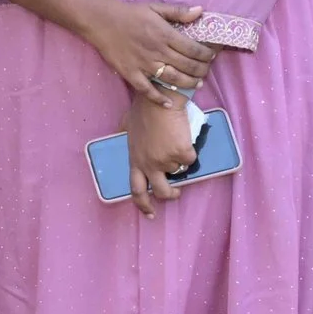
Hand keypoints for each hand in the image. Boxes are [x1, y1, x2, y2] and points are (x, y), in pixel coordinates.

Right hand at [81, 0, 215, 106]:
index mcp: (165, 35)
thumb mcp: (155, 7)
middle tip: (206, 71)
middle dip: (201, 70)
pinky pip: (147, 90)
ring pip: (173, 79)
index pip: (193, 49)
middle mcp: (157, 51)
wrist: (102, 21)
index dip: (206, 55)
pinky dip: (159, 98)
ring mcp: (144, 64)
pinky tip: (169, 104)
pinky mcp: (131, 73)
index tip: (212, 56)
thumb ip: (178, 12)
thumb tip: (200, 11)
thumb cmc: (130, 14)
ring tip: (197, 84)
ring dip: (188, 84)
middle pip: (187, 66)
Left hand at [124, 91, 197, 217]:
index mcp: (135, 160)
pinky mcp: (181, 153)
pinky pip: (190, 158)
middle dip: (170, 195)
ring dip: (180, 159)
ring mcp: (165, 160)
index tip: (150, 214)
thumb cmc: (143, 109)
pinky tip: (183, 136)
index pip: (136, 190)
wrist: (159, 99)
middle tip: (176, 193)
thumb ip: (125, 133)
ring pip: (179, 170)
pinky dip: (190, 150)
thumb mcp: (127, 125)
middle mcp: (148, 164)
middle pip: (161, 192)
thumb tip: (121, 132)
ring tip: (175, 141)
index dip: (143, 205)